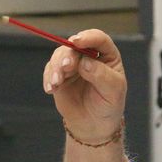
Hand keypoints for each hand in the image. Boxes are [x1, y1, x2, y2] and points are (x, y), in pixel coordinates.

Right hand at [43, 29, 125, 143]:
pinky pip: (50, 70)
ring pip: (60, 55)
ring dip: (56, 67)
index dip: (88, 37)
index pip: (98, 39)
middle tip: (66, 66)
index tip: (76, 42)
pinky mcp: (59, 75)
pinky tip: (50, 89)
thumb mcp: (113, 91)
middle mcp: (89, 56)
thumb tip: (84, 62)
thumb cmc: (108, 105)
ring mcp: (73, 64)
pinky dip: (48, 77)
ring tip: (56, 82)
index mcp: (107, 55)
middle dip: (68, 55)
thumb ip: (101, 75)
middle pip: (74, 45)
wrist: (93, 124)